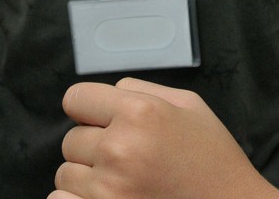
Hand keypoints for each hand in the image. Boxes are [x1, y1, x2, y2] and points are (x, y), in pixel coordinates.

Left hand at [51, 78, 278, 198]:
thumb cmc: (213, 160)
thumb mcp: (190, 107)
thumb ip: (143, 91)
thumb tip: (109, 92)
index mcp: (140, 113)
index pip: (75, 99)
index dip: (90, 109)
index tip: (103, 121)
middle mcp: (119, 149)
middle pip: (70, 139)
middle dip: (93, 146)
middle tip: (127, 158)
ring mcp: (109, 189)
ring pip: (65, 173)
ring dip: (88, 177)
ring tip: (123, 181)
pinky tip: (107, 198)